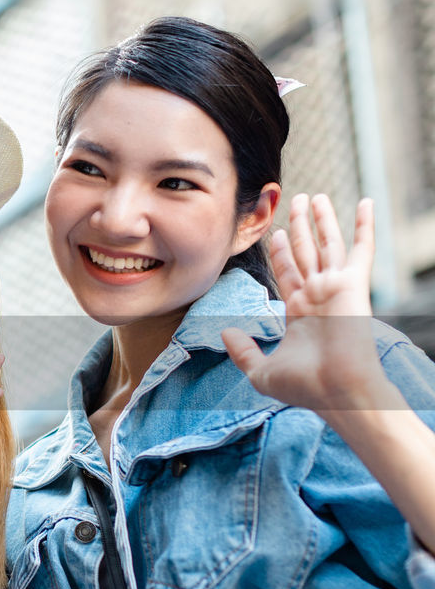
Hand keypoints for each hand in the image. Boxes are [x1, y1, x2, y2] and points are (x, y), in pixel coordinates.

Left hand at [222, 193, 387, 411]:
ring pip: (327, 244)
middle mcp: (317, 296)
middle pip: (306, 252)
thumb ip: (243, 351)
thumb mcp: (261, 371)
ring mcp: (336, 288)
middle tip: (295, 201)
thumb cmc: (304, 388)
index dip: (282, 251)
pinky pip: (361, 248)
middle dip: (299, 227)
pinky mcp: (353, 285)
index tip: (278, 232)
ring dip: (321, 219)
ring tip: (314, 196)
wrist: (335, 393)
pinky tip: (365, 201)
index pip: (287, 272)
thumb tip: (224, 332)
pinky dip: (364, 224)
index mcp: (299, 312)